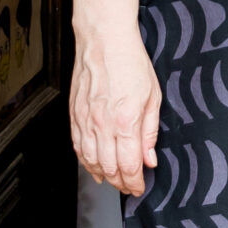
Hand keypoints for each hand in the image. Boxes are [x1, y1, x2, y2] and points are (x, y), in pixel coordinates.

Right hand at [70, 20, 161, 194]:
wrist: (103, 40)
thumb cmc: (130, 62)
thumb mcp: (153, 96)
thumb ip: (150, 131)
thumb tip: (149, 158)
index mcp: (125, 121)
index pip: (129, 165)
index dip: (134, 182)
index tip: (139, 187)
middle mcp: (102, 124)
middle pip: (109, 168)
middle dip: (120, 182)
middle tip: (128, 186)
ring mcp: (85, 121)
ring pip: (90, 161)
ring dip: (102, 175)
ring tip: (113, 179)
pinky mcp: (74, 115)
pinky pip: (78, 146)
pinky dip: (85, 161)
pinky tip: (93, 165)